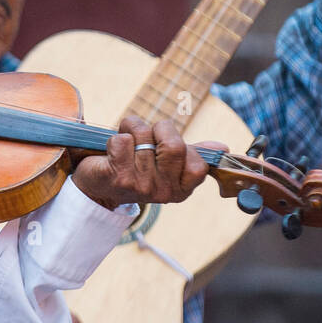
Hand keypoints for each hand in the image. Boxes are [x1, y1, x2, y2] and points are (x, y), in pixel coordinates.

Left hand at [71, 116, 215, 210]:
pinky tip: (111, 152)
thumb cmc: (136, 168)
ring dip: (132, 130)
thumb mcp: (167, 163)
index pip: (199, 163)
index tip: (163, 147)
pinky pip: (122, 140)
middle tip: (144, 139)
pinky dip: (115, 137)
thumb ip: (193, 153)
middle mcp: (163, 192)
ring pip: (143, 136)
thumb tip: (223, 148)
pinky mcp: (117, 178)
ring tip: (126, 144)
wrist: (97, 187)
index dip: (180, 143)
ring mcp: (140, 187)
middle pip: (174, 145)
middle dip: (157, 131)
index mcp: (181, 189)